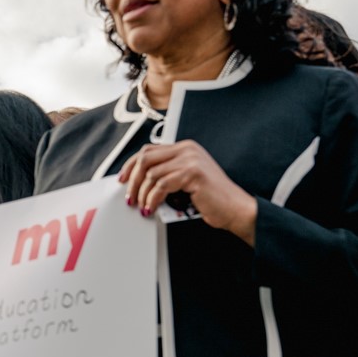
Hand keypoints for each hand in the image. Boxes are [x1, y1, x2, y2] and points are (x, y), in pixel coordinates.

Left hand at [118, 140, 257, 244]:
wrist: (235, 209)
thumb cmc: (211, 199)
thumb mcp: (185, 181)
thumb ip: (167, 174)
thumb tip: (138, 181)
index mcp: (185, 148)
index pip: (148, 150)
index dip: (131, 165)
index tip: (122, 179)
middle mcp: (187, 149)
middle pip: (145, 158)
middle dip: (132, 179)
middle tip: (129, 197)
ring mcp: (190, 159)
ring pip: (151, 173)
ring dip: (142, 193)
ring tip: (143, 206)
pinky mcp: (192, 173)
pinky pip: (161, 185)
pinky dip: (152, 199)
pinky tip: (152, 208)